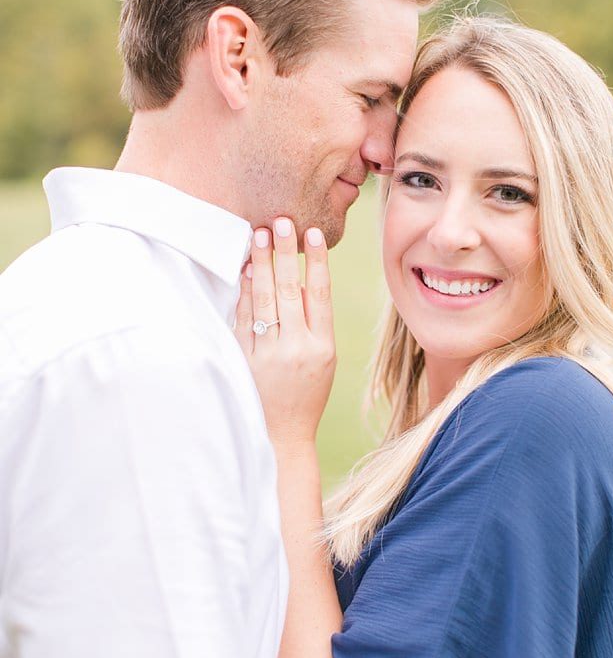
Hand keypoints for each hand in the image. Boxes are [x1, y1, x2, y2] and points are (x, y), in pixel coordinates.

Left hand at [235, 217, 335, 449]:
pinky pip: (244, 319)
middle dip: (285, 253)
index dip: (316, 262)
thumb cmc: (305, 394)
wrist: (281, 436)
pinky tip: (246, 270)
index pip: (319, 294)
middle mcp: (297, 348)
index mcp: (323, 347)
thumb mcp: (323, 361)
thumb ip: (313, 325)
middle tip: (281, 221)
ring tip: (259, 234)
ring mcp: (269, 355)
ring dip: (262, 264)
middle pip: (290, 291)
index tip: (312, 234)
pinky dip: (245, 292)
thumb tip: (300, 280)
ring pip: (265, 300)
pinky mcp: (244, 361)